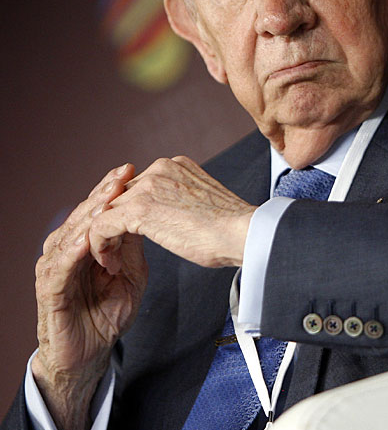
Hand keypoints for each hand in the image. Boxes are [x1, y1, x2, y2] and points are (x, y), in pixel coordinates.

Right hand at [32, 163, 146, 429]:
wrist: (91, 352)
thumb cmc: (109, 313)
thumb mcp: (132, 274)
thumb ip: (132, 246)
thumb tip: (145, 213)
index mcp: (83, 244)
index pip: (96, 210)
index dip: (111, 190)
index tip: (131, 170)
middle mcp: (65, 251)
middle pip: (81, 216)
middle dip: (101, 195)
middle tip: (120, 176)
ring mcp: (54, 269)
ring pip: (69, 236)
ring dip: (87, 219)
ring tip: (106, 202)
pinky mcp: (49, 291)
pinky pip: (59, 268)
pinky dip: (72, 252)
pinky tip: (86, 240)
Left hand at [89, 156, 255, 270]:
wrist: (244, 234)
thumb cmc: (231, 230)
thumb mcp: (199, 205)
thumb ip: (178, 201)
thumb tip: (168, 217)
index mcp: (176, 166)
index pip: (136, 186)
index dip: (127, 214)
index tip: (126, 238)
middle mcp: (160, 168)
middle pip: (118, 197)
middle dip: (112, 225)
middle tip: (112, 252)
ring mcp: (149, 185)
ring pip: (106, 210)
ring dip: (103, 238)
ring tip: (111, 261)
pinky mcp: (140, 207)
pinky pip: (102, 225)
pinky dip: (101, 246)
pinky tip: (110, 263)